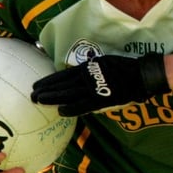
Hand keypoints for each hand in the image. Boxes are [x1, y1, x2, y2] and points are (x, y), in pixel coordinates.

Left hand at [31, 53, 169, 115]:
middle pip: (62, 85)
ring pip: (68, 94)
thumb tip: (77, 74)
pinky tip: (60, 111)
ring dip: (53, 98)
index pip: (63, 75)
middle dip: (46, 90)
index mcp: (88, 67)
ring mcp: (94, 88)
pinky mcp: (102, 99)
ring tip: (39, 102)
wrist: (141, 75)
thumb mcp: (104, 61)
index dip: (49, 81)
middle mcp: (88, 77)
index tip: (36, 85)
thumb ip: (91, 68)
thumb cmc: (124, 67)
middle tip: (31, 96)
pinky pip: (83, 105)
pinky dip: (71, 108)